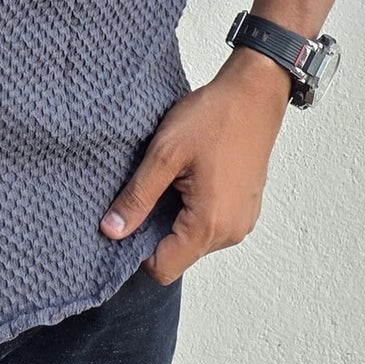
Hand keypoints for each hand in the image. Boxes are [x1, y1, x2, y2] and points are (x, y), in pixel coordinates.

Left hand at [99, 51, 291, 284]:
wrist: (253, 95)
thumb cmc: (212, 118)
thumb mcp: (164, 154)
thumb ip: (137, 197)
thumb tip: (112, 231)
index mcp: (209, 224)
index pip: (164, 268)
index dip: (137, 250)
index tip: (126, 218)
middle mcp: (231, 233)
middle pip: (179, 255)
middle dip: (155, 230)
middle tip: (146, 189)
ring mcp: (242, 222)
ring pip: (193, 240)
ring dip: (174, 218)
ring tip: (169, 178)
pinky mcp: (245, 210)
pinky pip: (210, 225)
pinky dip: (192, 210)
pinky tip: (188, 177)